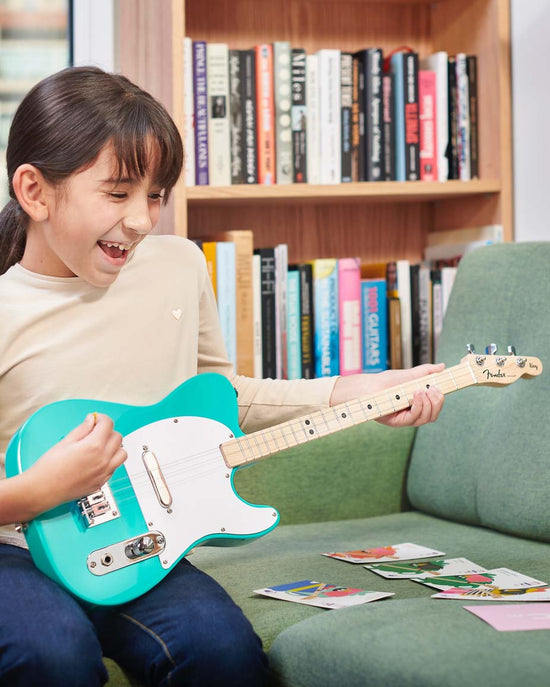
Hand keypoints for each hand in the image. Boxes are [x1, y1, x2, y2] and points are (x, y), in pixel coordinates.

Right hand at [25, 413, 126, 511]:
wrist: (43, 490)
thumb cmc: (50, 468)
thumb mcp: (65, 442)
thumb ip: (82, 429)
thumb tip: (91, 420)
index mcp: (94, 446)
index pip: (108, 424)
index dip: (101, 418)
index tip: (96, 419)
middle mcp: (103, 459)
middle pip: (118, 437)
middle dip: (107, 431)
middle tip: (95, 432)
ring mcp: (104, 472)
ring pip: (122, 453)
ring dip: (114, 446)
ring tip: (100, 446)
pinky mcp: (102, 482)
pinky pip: (115, 467)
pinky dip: (111, 460)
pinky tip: (97, 459)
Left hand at [329, 363, 444, 427]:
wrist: (369, 386)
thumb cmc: (386, 381)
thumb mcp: (409, 374)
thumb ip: (426, 371)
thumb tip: (442, 366)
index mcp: (417, 404)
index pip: (435, 407)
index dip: (440, 400)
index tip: (440, 387)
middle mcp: (413, 413)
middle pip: (433, 415)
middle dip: (437, 402)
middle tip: (433, 390)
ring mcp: (406, 419)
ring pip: (426, 418)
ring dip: (428, 404)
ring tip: (422, 390)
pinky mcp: (398, 422)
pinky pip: (414, 419)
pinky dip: (418, 406)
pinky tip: (417, 394)